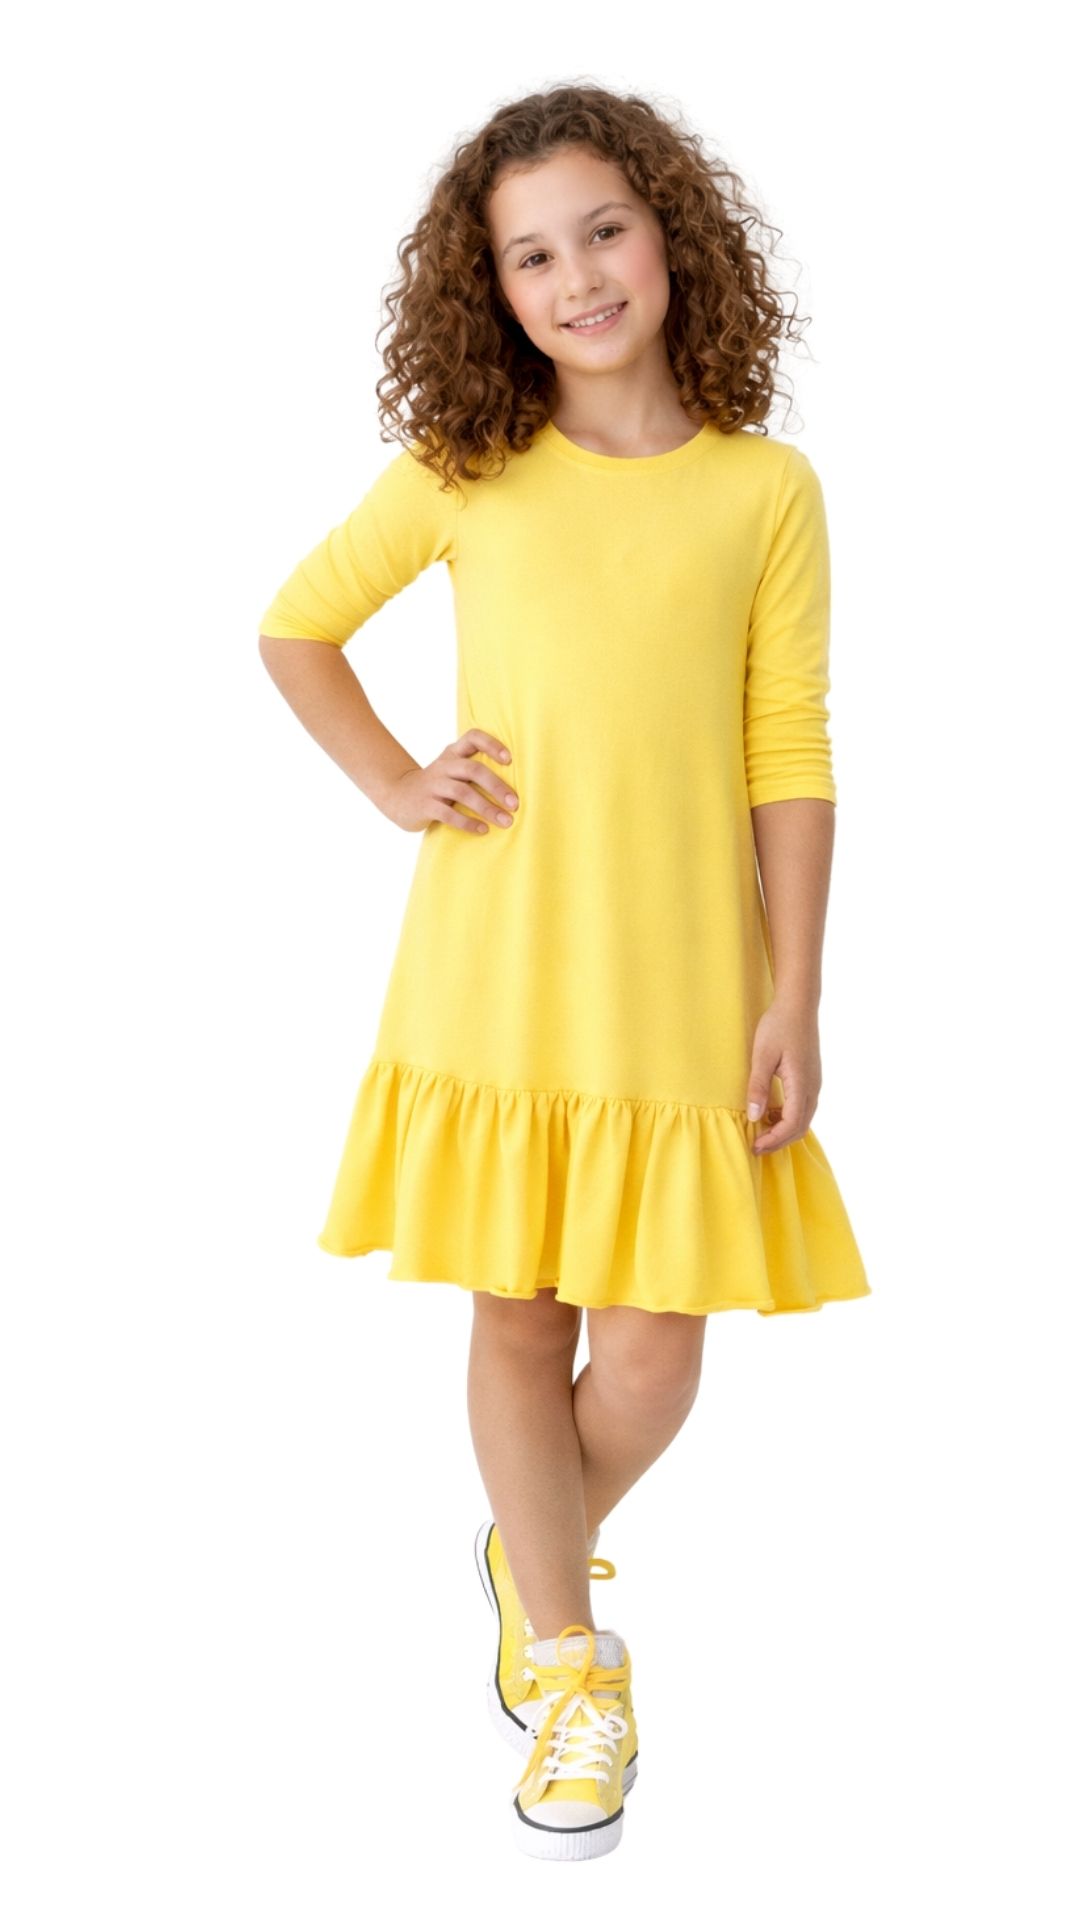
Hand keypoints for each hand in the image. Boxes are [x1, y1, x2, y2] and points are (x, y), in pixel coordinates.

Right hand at [378, 729, 518, 833]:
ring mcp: (432, 785)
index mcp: (452, 754)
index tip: (509, 760)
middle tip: (515, 804)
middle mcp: (443, 766)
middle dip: (497, 787)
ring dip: (487, 808)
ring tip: (505, 821)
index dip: (492, 745)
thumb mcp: (451, 770)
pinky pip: (448, 814)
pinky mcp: (424, 805)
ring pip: (463, 793)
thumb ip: (473, 771)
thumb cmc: (436, 785)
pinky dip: (468, 822)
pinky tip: (482, 830)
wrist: (397, 796)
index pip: (473, 737)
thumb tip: (512, 788)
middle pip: (473, 770)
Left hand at [746, 996, 821, 1154]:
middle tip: (755, 1146)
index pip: (792, 1124)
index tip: (754, 1145)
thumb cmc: (778, 1026)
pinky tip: (770, 1113)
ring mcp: (814, 1084)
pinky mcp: (811, 1079)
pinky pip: (803, 1108)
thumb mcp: (762, 1055)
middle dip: (779, 1141)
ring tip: (760, 1132)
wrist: (798, 1005)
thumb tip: (754, 1117)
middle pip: (800, 1127)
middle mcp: (812, 1088)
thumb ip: (758, 1086)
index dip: (774, 1140)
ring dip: (783, 1130)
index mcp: (802, 1084)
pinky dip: (788, 1118)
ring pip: (803, 1119)